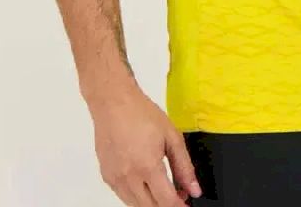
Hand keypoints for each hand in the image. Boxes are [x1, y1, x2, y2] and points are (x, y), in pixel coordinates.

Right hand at [87, 83, 202, 205]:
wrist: (114, 103)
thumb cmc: (141, 114)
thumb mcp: (171, 136)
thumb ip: (184, 166)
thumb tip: (194, 189)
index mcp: (147, 166)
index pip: (166, 202)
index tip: (187, 205)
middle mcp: (129, 178)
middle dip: (167, 206)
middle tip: (179, 196)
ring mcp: (115, 180)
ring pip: (135, 205)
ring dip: (152, 202)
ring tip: (164, 187)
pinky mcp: (106, 177)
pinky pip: (123, 196)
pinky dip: (137, 196)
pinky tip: (146, 181)